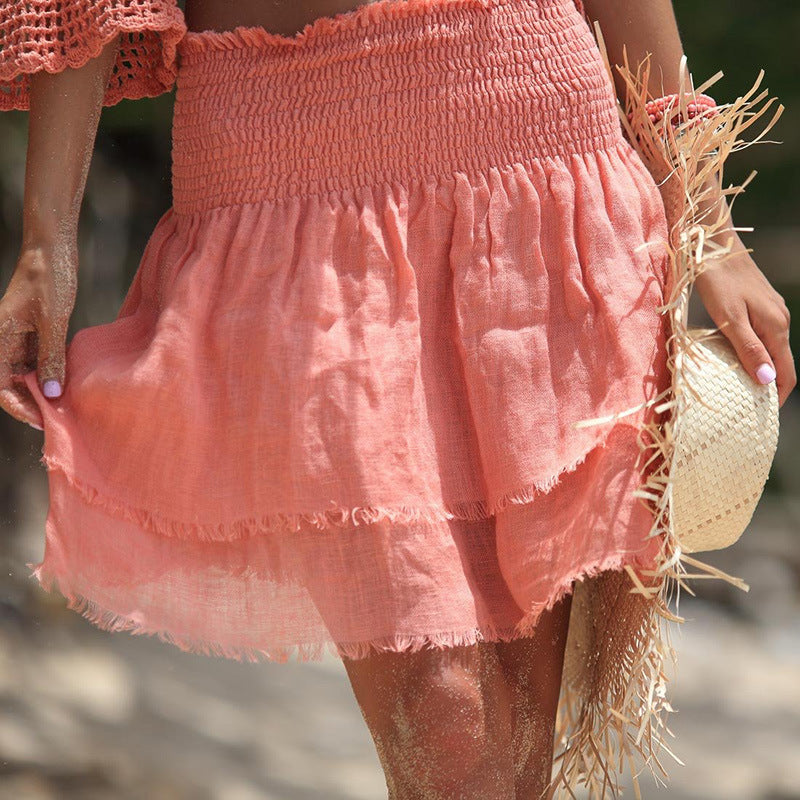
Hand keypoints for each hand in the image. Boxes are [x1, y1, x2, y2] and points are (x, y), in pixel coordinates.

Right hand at [0, 244, 77, 428]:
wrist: (52, 247)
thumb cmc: (49, 278)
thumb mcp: (53, 320)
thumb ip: (50, 356)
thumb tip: (51, 393)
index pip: (0, 386)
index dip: (19, 407)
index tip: (43, 422)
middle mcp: (4, 340)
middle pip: (12, 383)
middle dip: (33, 403)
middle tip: (60, 420)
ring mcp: (20, 337)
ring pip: (27, 374)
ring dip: (43, 390)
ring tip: (67, 407)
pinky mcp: (35, 331)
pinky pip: (39, 360)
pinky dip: (51, 373)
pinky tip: (69, 384)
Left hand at [693, 232, 794, 408]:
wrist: (712, 244)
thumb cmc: (717, 280)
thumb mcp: (730, 318)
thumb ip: (748, 349)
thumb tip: (767, 380)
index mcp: (776, 327)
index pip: (786, 372)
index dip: (776, 396)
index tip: (760, 417)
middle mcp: (778, 319)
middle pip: (780, 363)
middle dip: (767, 387)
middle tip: (745, 409)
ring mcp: (769, 311)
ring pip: (770, 349)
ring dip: (758, 370)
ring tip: (737, 389)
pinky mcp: (756, 304)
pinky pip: (760, 337)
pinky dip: (751, 353)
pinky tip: (732, 359)